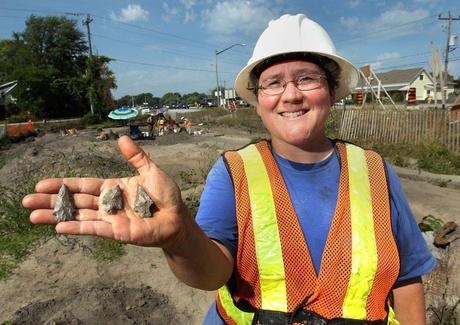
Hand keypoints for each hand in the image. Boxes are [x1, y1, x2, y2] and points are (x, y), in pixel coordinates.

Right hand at [22, 136, 187, 247]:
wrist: (178, 217)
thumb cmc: (165, 196)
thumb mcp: (151, 171)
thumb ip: (136, 156)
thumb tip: (121, 138)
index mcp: (112, 188)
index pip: (82, 185)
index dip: (62, 184)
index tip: (41, 184)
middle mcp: (107, 204)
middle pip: (74, 201)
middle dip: (51, 201)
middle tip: (26, 201)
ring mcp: (111, 219)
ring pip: (78, 216)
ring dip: (56, 216)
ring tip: (32, 217)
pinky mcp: (118, 232)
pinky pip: (94, 229)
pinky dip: (77, 228)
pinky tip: (59, 227)